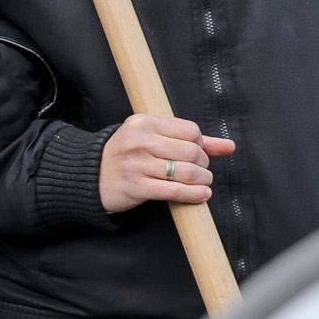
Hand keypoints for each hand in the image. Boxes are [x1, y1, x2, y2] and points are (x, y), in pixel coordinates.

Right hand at [96, 112, 232, 214]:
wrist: (89, 177)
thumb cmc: (126, 156)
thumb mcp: (152, 139)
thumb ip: (190, 140)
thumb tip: (229, 146)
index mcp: (144, 123)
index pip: (190, 131)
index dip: (200, 144)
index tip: (196, 153)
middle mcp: (140, 141)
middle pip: (191, 151)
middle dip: (203, 164)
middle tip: (201, 171)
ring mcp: (136, 164)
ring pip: (186, 172)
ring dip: (202, 180)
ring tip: (203, 183)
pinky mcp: (136, 186)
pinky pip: (174, 191)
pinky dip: (193, 195)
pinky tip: (200, 195)